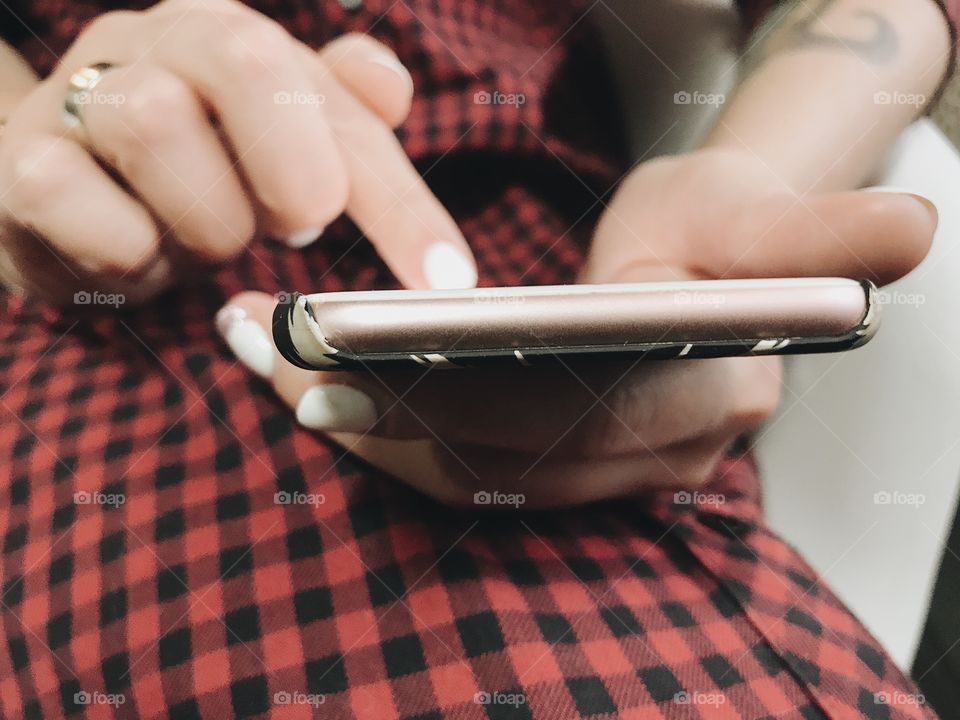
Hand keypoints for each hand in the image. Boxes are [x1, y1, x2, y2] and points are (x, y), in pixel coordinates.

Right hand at [0, 1, 476, 304]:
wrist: (67, 200)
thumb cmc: (196, 177)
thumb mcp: (281, 149)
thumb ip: (345, 120)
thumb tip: (388, 86)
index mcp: (228, 37)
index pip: (337, 92)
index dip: (398, 193)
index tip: (446, 277)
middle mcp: (151, 46)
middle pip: (243, 59)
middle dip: (293, 165)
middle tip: (298, 225)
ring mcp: (76, 99)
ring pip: (153, 124)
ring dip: (206, 217)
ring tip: (206, 241)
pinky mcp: (20, 166)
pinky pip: (72, 199)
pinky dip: (126, 251)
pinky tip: (137, 259)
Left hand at [219, 148, 936, 506]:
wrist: (715, 252)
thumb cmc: (730, 224)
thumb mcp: (769, 215)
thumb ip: (827, 233)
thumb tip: (910, 234)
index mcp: (711, 397)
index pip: (577, 421)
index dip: (467, 405)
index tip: (362, 372)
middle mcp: (662, 454)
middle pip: (512, 457)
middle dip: (393, 423)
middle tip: (291, 378)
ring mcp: (613, 470)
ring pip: (484, 475)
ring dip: (380, 438)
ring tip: (290, 388)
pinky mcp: (572, 463)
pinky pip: (477, 470)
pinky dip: (401, 444)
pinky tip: (336, 405)